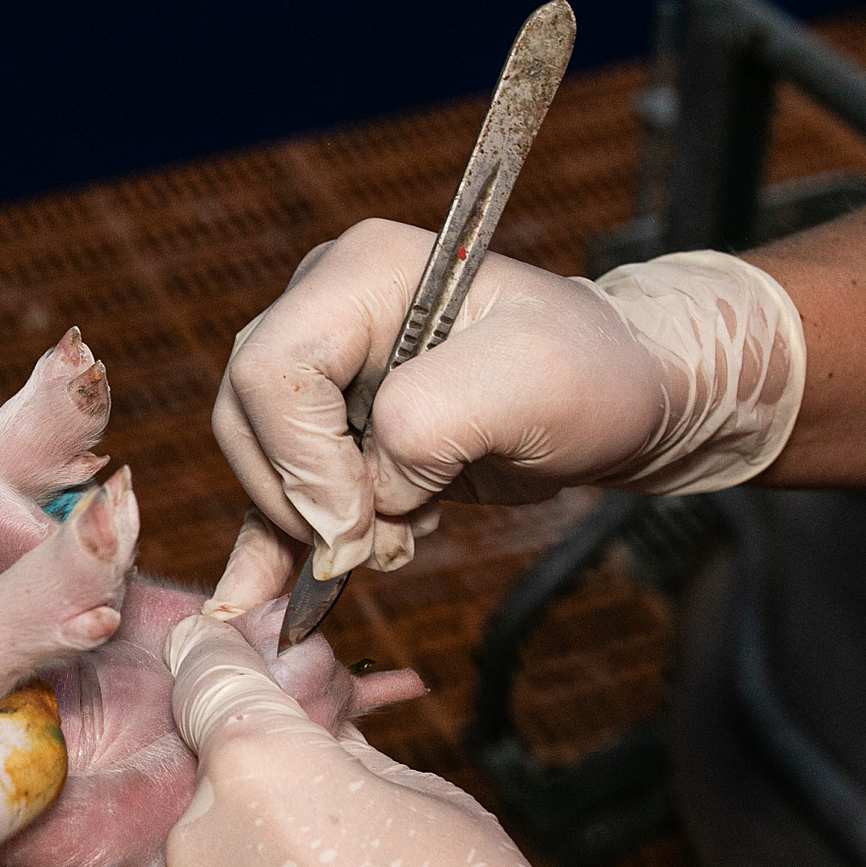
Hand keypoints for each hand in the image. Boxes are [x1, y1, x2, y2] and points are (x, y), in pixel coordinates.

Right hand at [212, 218, 804, 580]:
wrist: (621, 397)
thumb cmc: (593, 374)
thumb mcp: (533, 382)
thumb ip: (427, 422)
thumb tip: (366, 487)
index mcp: (360, 273)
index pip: (271, 370)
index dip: (302, 457)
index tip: (365, 517)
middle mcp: (325, 310)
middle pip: (245, 417)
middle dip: (303, 497)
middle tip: (376, 540)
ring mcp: (324, 367)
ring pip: (257, 461)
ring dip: (314, 524)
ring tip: (395, 538)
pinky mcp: (331, 424)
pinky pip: (274, 488)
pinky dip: (276, 545)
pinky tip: (268, 593)